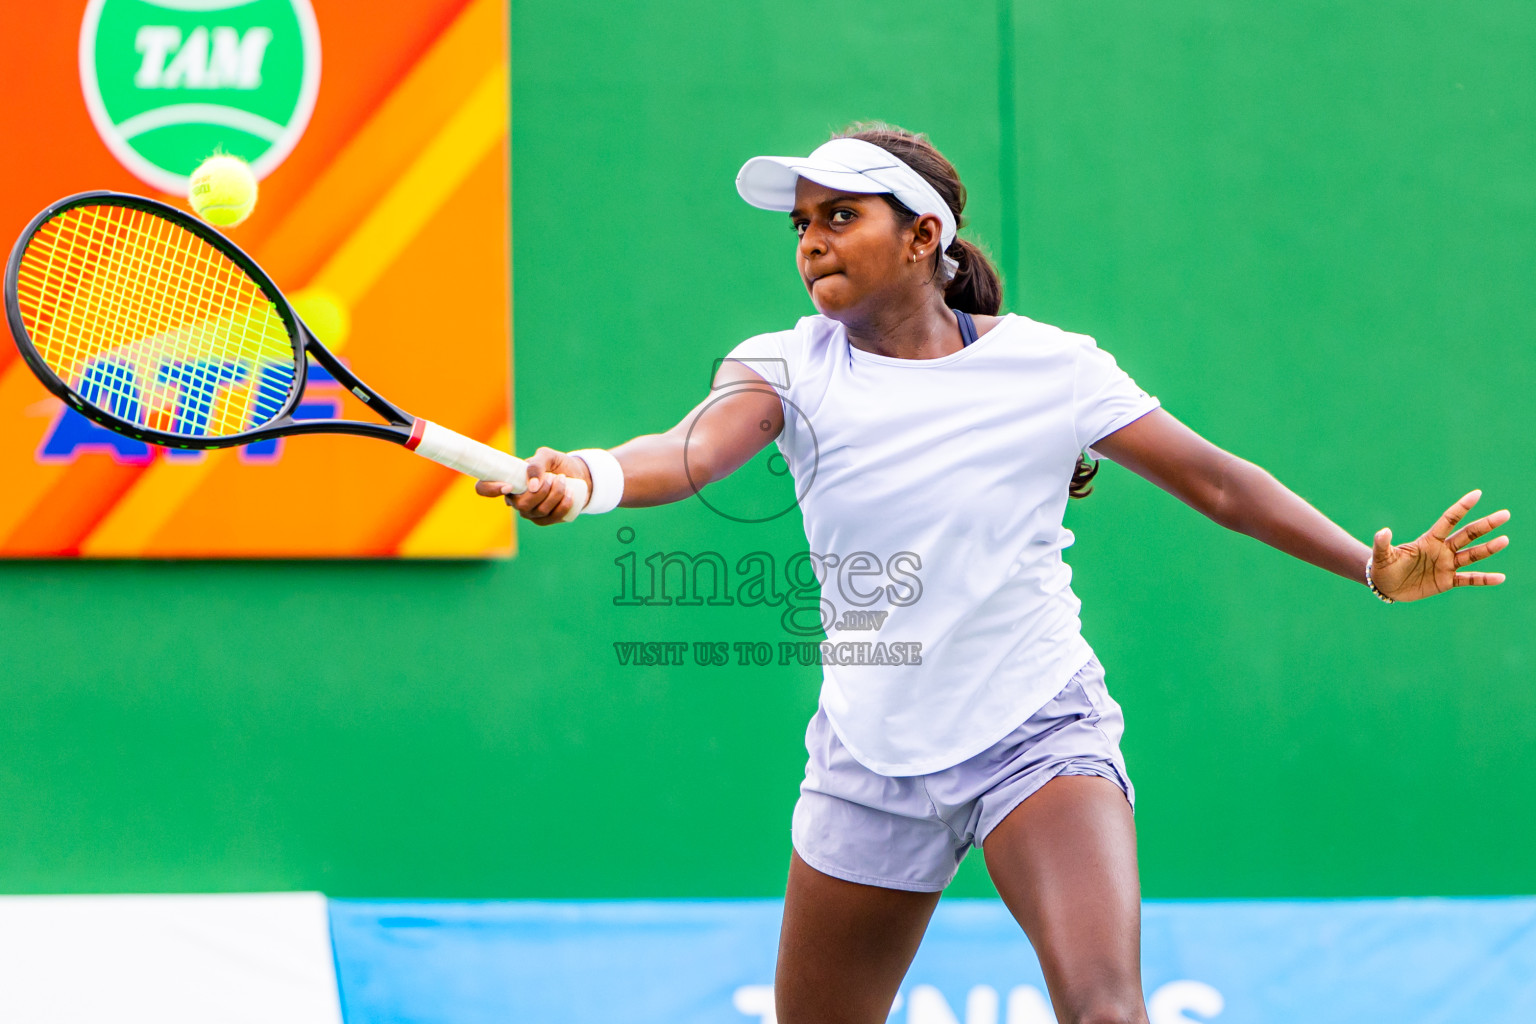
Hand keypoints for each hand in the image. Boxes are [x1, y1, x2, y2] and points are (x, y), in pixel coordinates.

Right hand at [474, 446, 593, 525]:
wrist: (577, 474)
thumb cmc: (556, 464)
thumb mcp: (546, 456)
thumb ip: (536, 464)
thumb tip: (532, 486)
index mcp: (508, 482)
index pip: (483, 489)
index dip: (489, 489)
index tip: (508, 486)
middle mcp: (515, 500)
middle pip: (520, 504)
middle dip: (540, 492)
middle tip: (553, 477)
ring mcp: (530, 513)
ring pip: (538, 511)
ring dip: (555, 495)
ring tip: (563, 480)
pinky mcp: (546, 520)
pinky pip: (552, 517)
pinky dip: (563, 505)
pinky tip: (569, 494)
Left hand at [1370, 489, 1509, 601]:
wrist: (1386, 587)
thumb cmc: (1383, 567)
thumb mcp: (1382, 556)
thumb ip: (1383, 543)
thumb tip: (1383, 531)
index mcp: (1428, 540)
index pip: (1449, 520)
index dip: (1462, 507)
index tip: (1477, 494)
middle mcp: (1442, 550)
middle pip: (1467, 534)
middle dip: (1485, 525)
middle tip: (1505, 514)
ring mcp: (1446, 565)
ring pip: (1472, 555)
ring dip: (1488, 548)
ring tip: (1505, 540)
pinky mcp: (1447, 581)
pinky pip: (1469, 579)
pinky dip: (1484, 579)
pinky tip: (1500, 578)